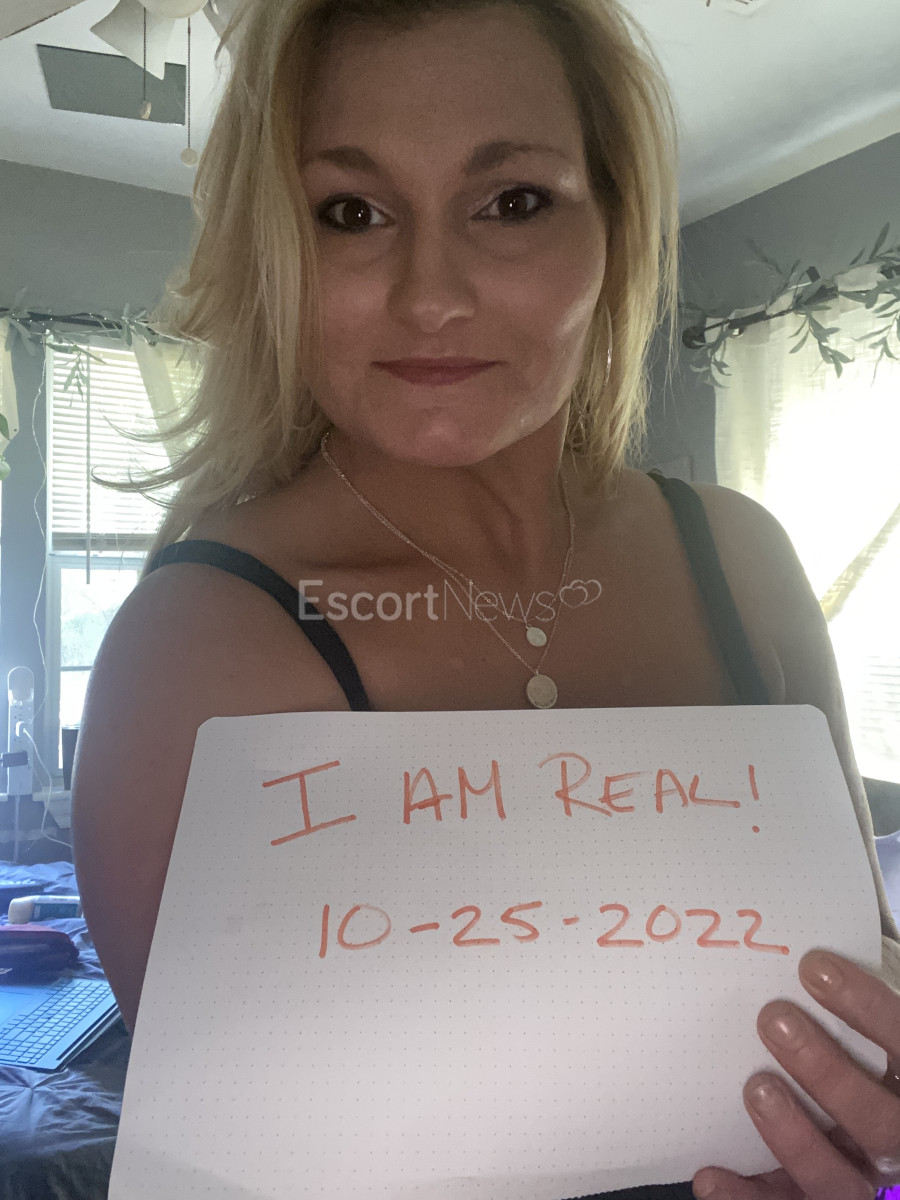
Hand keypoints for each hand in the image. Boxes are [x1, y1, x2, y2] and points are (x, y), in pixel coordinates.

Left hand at [691, 950, 899, 1199]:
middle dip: (828, 1072)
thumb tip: (796, 968)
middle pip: (880, 1123)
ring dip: (795, 1139)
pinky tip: (709, 1176)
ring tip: (756, 1088)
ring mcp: (865, 1186)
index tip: (813, 967)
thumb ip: (848, 1026)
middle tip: (773, 1019)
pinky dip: (746, 1198)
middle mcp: (898, 1142)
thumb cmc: (854, 1075)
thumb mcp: (867, 1051)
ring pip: (841, 1182)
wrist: (856, 1151)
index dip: (866, 1008)